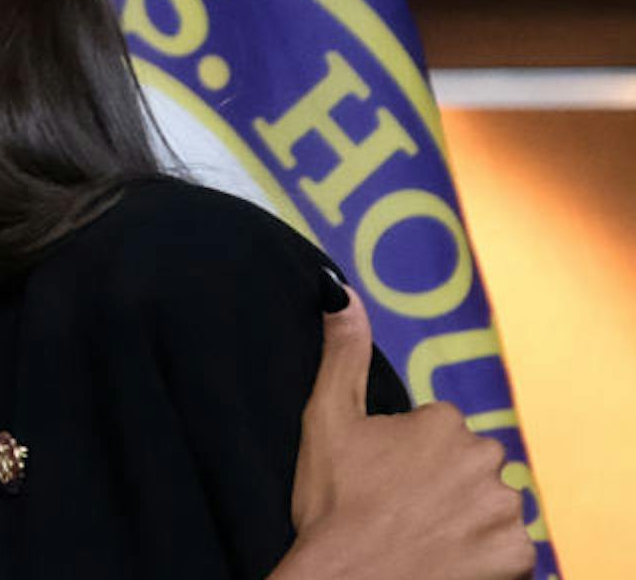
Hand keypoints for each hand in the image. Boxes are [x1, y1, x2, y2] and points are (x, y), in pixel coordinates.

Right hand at [275, 284, 532, 579]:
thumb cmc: (333, 506)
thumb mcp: (325, 421)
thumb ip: (341, 353)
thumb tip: (339, 290)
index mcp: (442, 425)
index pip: (439, 432)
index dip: (408, 458)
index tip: (383, 480)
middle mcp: (483, 460)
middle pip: (470, 466)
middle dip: (444, 484)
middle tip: (401, 510)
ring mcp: (503, 510)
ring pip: (490, 506)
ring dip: (466, 519)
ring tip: (423, 538)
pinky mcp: (518, 555)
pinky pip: (509, 548)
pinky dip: (485, 556)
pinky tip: (447, 559)